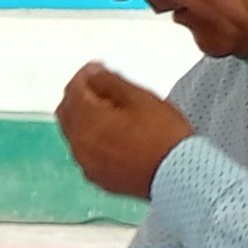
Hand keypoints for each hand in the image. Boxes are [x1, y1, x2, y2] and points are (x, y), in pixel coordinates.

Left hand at [56, 66, 196, 198]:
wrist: (180, 176)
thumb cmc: (163, 135)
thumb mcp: (139, 98)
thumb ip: (109, 81)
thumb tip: (91, 72)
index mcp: (86, 121)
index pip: (73, 90)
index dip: (85, 75)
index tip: (98, 69)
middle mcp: (78, 145)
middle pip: (67, 112)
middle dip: (78, 95)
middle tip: (100, 87)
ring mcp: (86, 164)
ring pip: (74, 134)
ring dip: (83, 118)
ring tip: (108, 110)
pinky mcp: (98, 178)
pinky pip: (85, 152)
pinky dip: (91, 139)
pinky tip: (111, 135)